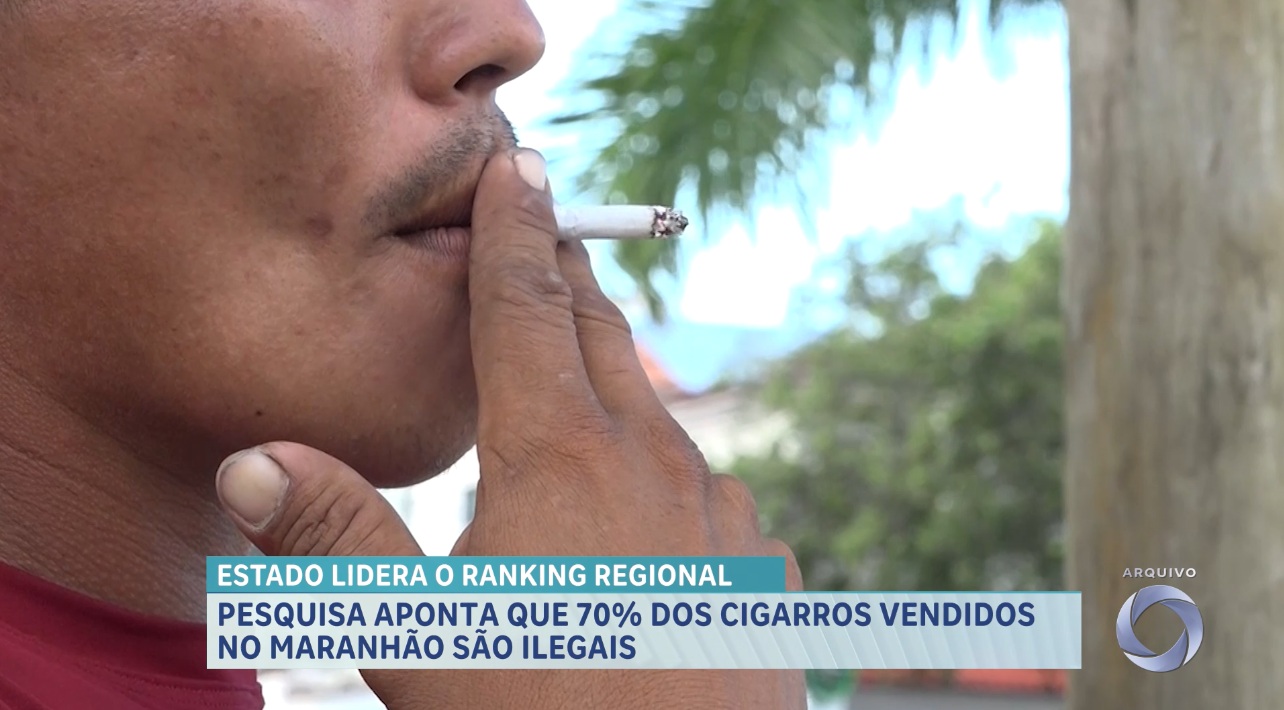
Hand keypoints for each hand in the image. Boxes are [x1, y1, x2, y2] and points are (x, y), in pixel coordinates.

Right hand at [215, 148, 804, 708]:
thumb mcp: (419, 638)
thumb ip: (336, 540)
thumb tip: (250, 460)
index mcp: (560, 457)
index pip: (528, 305)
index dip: (515, 229)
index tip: (518, 166)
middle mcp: (655, 462)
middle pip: (602, 337)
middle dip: (567, 280)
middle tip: (545, 237)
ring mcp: (724, 513)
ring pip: (660, 415)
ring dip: (618, 381)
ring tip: (586, 373)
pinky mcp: (762, 565)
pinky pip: (712, 488)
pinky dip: (670, 471)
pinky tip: (653, 510)